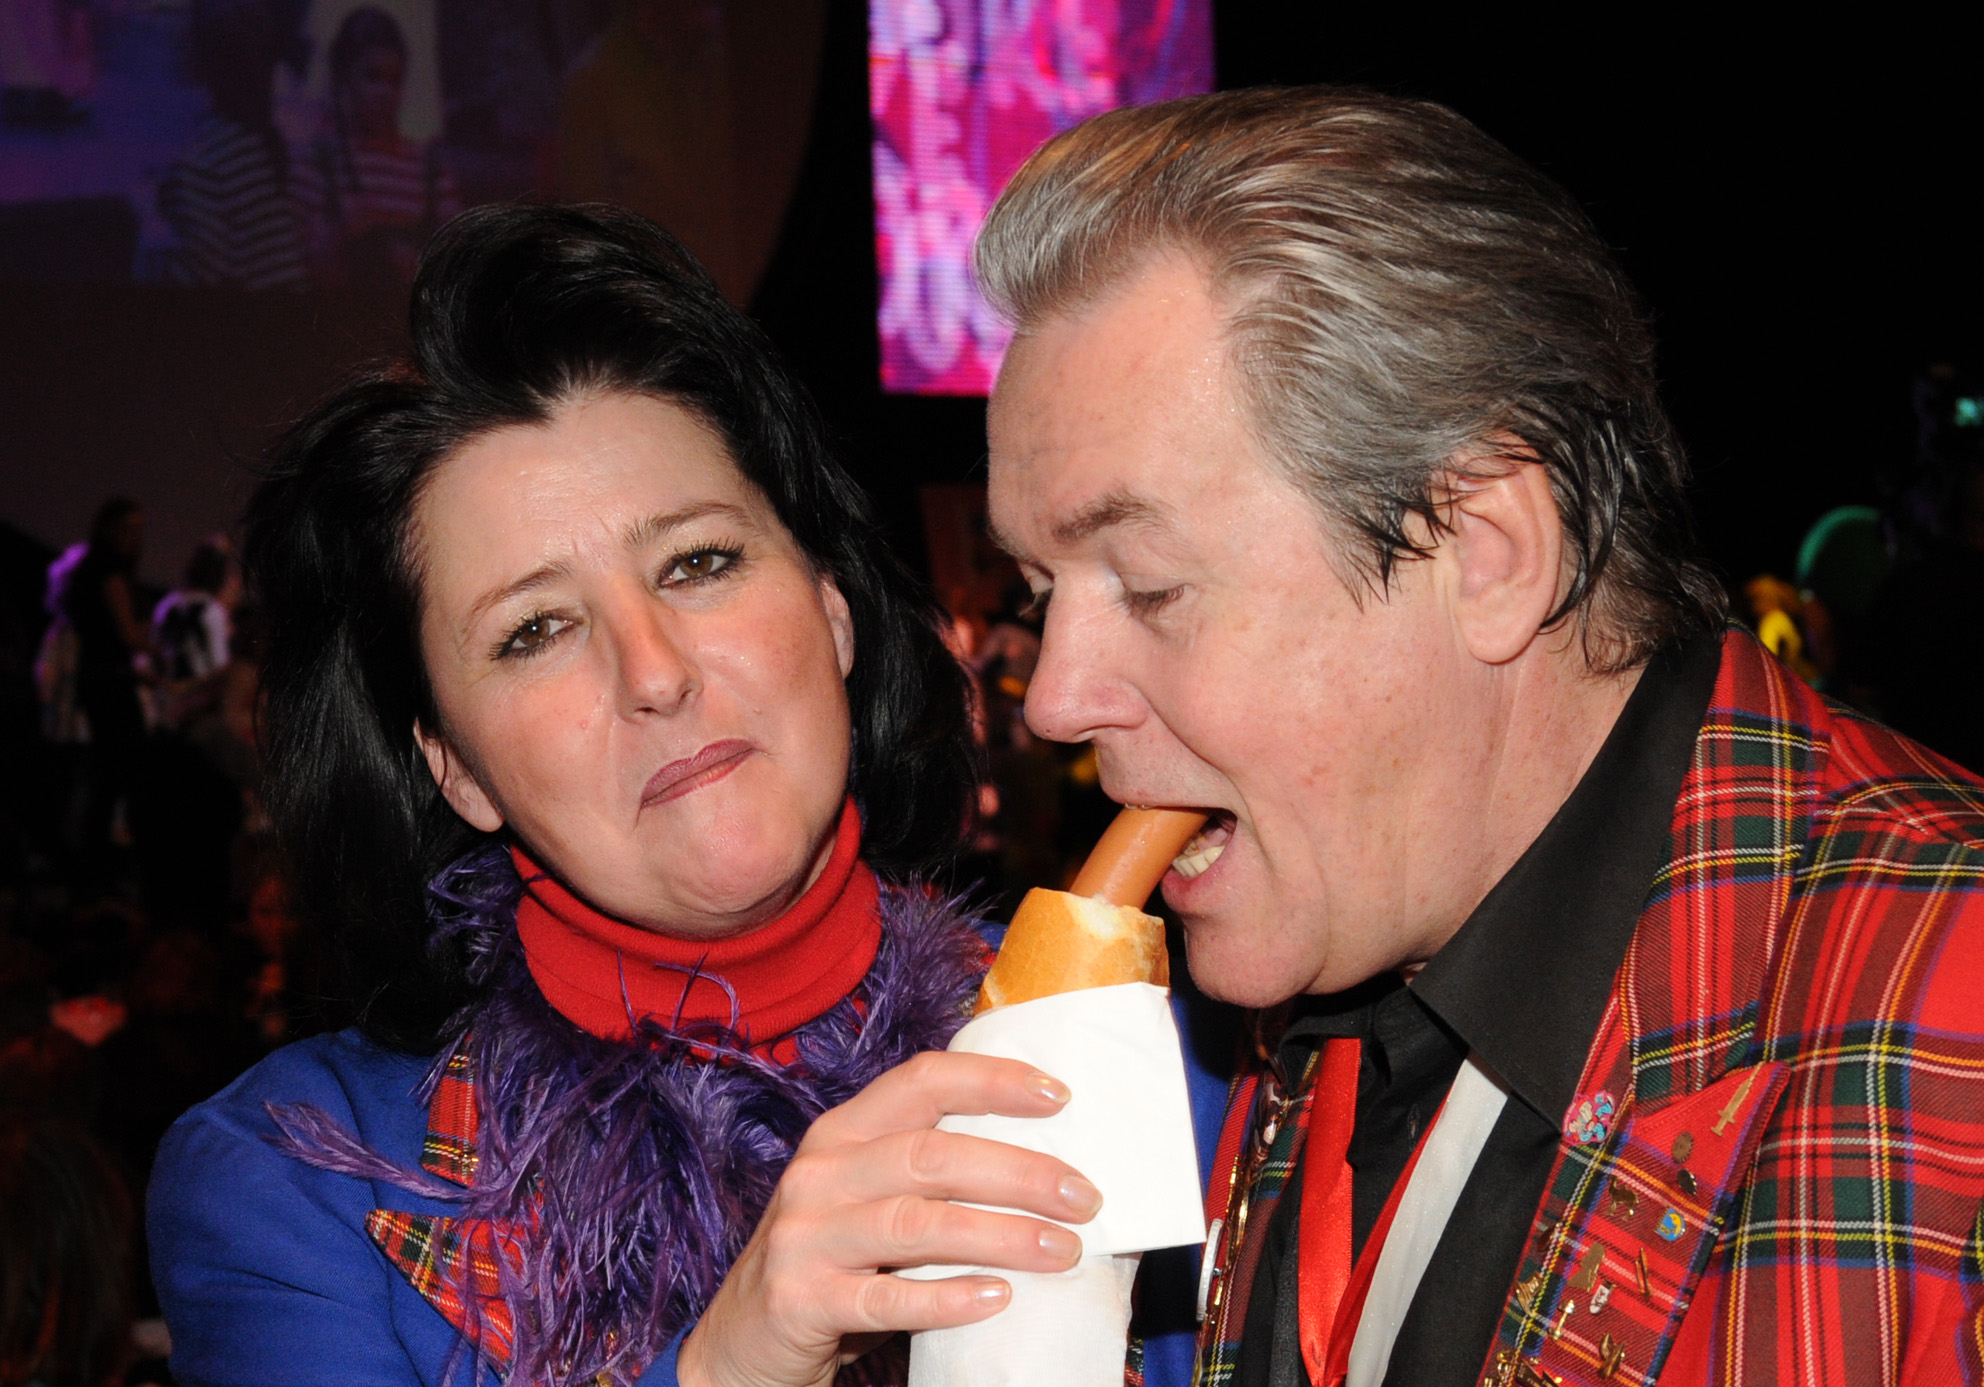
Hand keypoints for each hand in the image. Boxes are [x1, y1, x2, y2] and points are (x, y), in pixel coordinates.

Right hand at [678, 1051, 1102, 1386]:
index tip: (1060, 1098)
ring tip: (1062, 1250)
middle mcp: (820, 1173)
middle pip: (932, 1154)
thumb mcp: (867, 1199)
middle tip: (1084, 1198)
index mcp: (842, 1133)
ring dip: (1001, 1234)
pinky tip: (997, 1299)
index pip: (922, 1081)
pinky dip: (947, 1298)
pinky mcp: (801, 1301)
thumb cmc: (833, 1264)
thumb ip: (928, 1175)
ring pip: (917, 1222)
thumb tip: (1048, 1173)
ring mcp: (805, 1237)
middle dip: (1020, 1172)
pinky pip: (885, 1298)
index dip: (993, 1081)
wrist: (743, 1344)